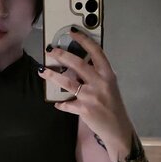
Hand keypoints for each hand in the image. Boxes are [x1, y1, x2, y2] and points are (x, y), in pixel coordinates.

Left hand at [38, 28, 134, 153]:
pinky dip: (61, 104)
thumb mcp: (110, 87)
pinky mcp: (84, 109)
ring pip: (67, 82)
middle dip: (61, 55)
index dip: (83, 40)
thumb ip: (98, 76)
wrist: (118, 129)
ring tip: (42, 71)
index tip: (72, 32)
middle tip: (50, 50)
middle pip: (77, 64)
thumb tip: (81, 67)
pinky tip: (57, 103)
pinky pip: (67, 104)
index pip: (96, 52)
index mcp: (108, 75)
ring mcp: (91, 96)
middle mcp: (100, 83)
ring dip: (52, 75)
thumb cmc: (114, 107)